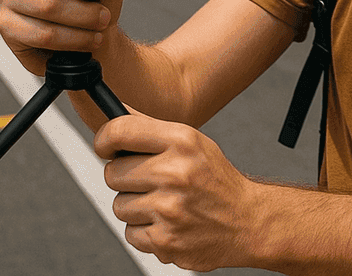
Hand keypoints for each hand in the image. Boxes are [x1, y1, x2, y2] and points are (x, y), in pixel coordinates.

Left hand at [97, 110, 257, 271]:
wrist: (248, 222)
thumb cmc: (216, 180)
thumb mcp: (192, 142)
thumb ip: (150, 128)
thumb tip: (111, 111)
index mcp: (182, 141)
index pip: (120, 131)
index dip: (104, 139)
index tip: (105, 146)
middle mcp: (176, 172)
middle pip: (112, 173)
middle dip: (125, 178)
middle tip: (149, 181)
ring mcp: (170, 209)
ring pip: (119, 205)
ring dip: (135, 207)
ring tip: (164, 203)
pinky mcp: (166, 240)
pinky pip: (130, 233)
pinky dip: (144, 232)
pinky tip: (167, 223)